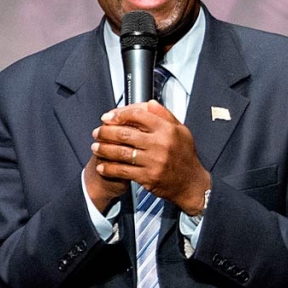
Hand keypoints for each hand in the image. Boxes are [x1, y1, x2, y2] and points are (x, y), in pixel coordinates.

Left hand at [91, 101, 210, 214]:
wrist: (191, 184)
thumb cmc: (186, 157)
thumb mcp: (182, 131)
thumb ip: (165, 116)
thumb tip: (150, 104)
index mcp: (167, 130)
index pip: (138, 115)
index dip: (119, 114)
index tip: (109, 116)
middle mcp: (160, 144)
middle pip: (125, 133)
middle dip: (106, 132)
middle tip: (98, 132)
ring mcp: (153, 161)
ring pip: (121, 152)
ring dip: (104, 149)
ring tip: (96, 147)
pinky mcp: (147, 177)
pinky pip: (123, 171)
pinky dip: (109, 168)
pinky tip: (102, 165)